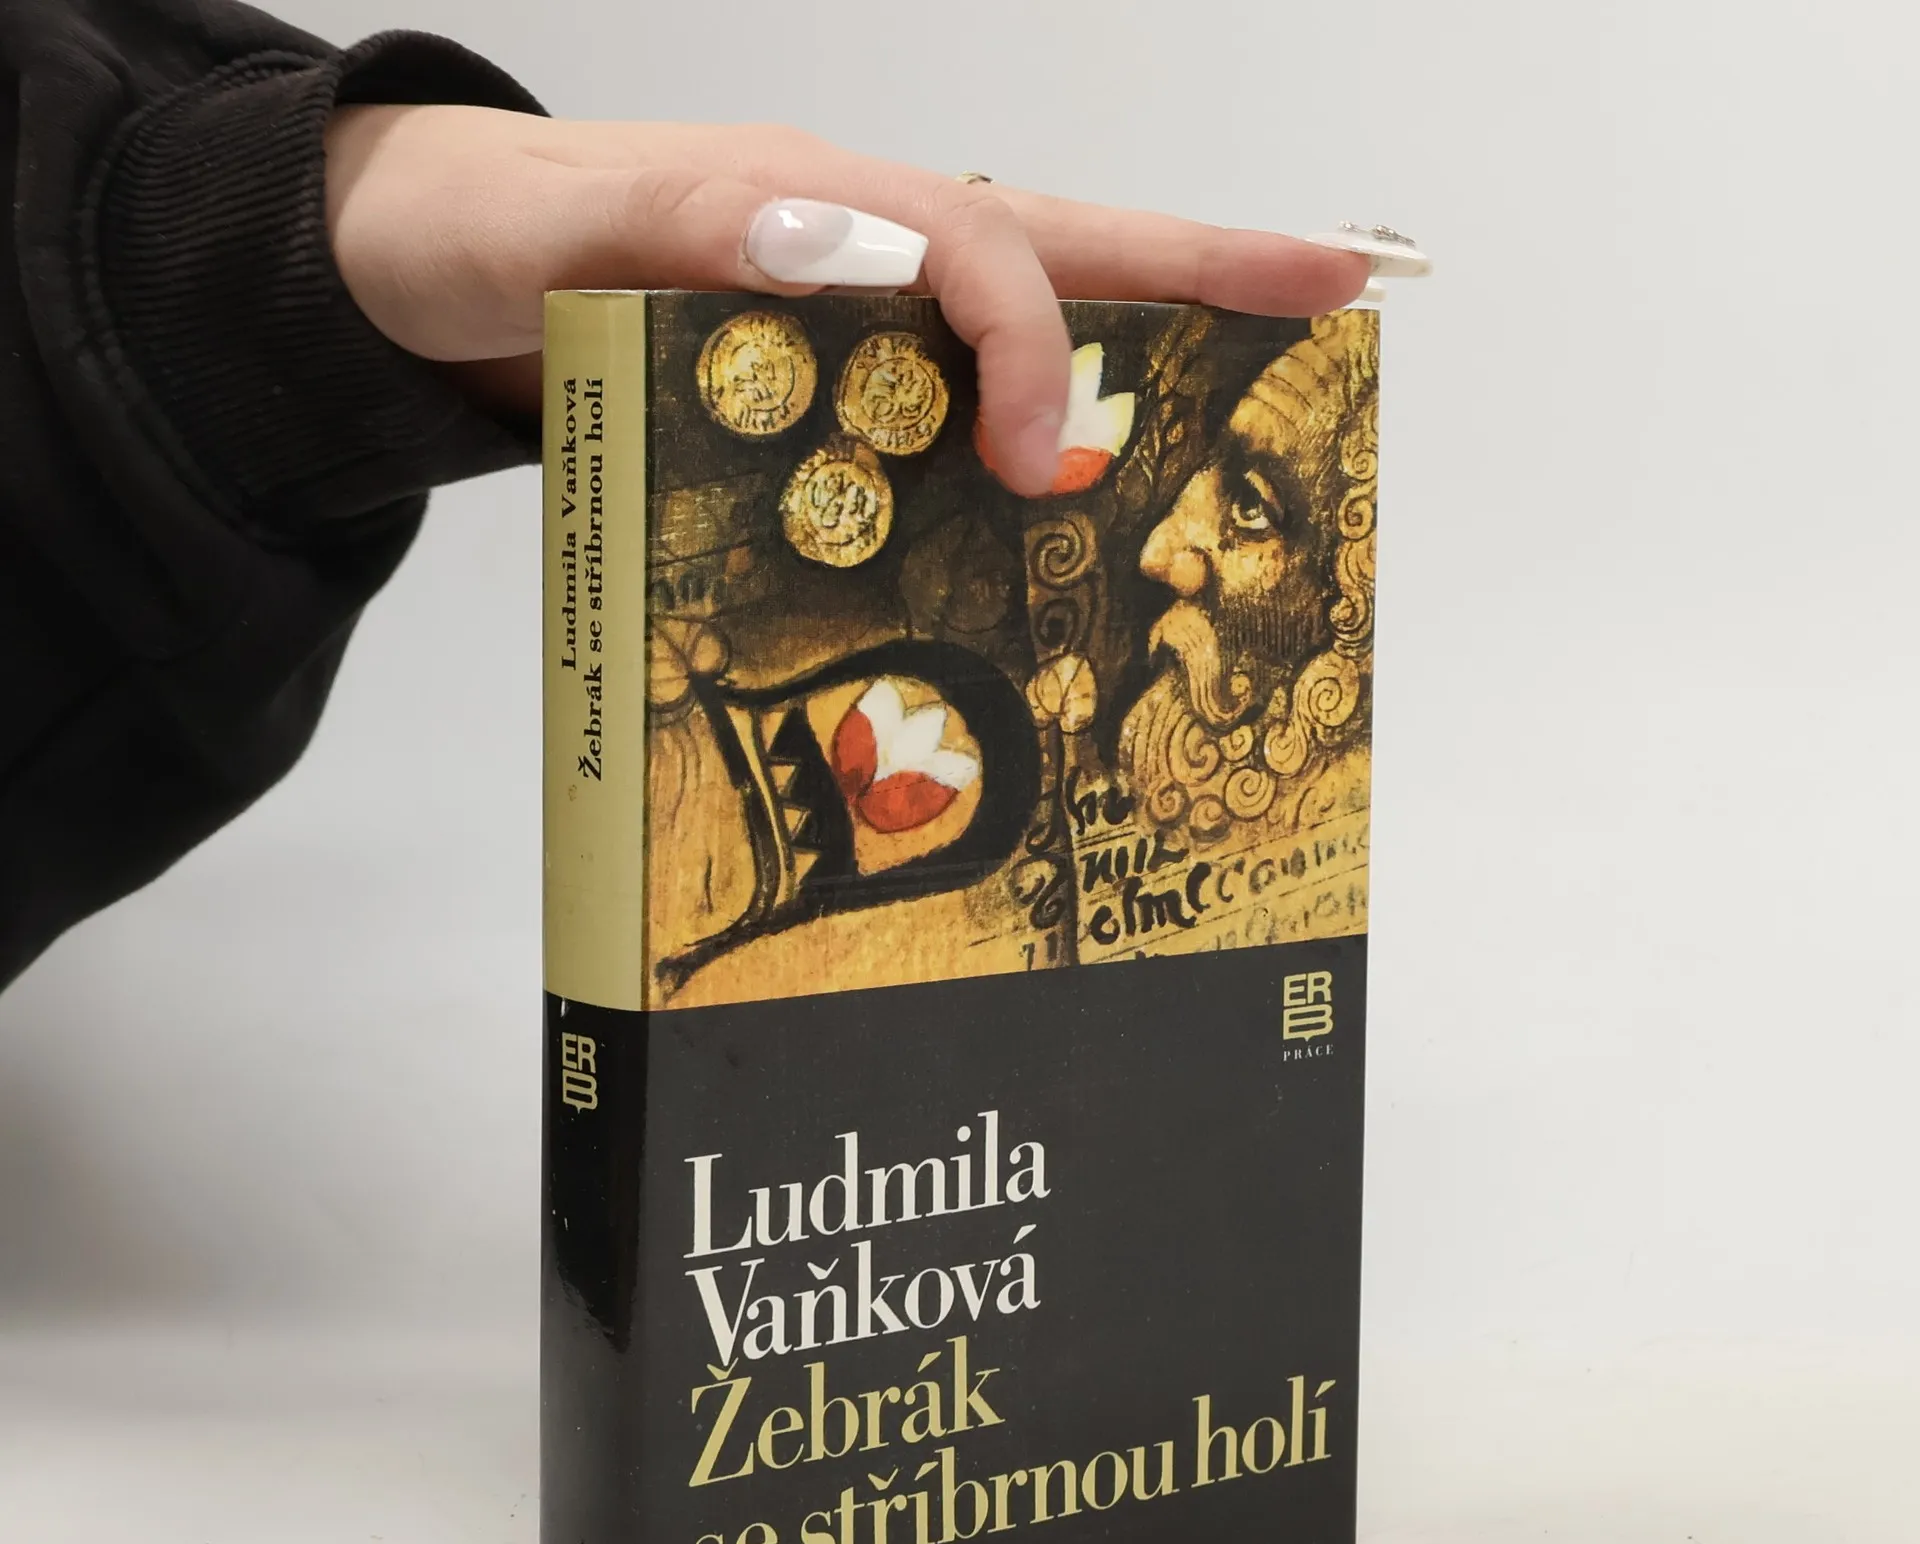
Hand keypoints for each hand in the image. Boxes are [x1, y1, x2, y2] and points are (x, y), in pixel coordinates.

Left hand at [324, 108, 1371, 495]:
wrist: (407, 283)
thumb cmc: (469, 240)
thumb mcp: (556, 224)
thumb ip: (681, 217)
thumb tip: (835, 231)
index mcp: (810, 201)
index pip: (974, 248)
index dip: (1029, 344)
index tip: (1033, 459)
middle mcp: (849, 250)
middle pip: (1058, 245)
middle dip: (1202, 267)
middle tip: (1340, 282)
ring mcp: (843, 318)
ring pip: (1024, 320)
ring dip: (1140, 355)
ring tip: (1254, 396)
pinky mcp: (819, 390)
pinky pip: (947, 409)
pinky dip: (1022, 445)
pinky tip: (1062, 515)